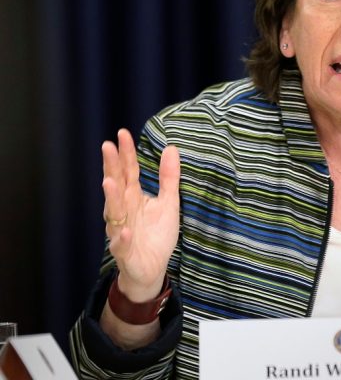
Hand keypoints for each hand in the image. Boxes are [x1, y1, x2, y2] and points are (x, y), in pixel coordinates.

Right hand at [102, 129, 179, 300]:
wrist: (152, 269)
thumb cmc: (156, 234)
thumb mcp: (168, 202)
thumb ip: (168, 177)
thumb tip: (171, 147)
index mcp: (133, 197)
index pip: (128, 171)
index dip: (126, 154)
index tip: (123, 133)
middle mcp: (123, 211)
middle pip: (116, 186)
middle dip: (112, 167)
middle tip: (107, 147)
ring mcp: (121, 230)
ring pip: (114, 213)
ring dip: (112, 198)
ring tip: (110, 182)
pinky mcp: (125, 252)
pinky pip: (122, 244)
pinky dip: (122, 238)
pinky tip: (125, 230)